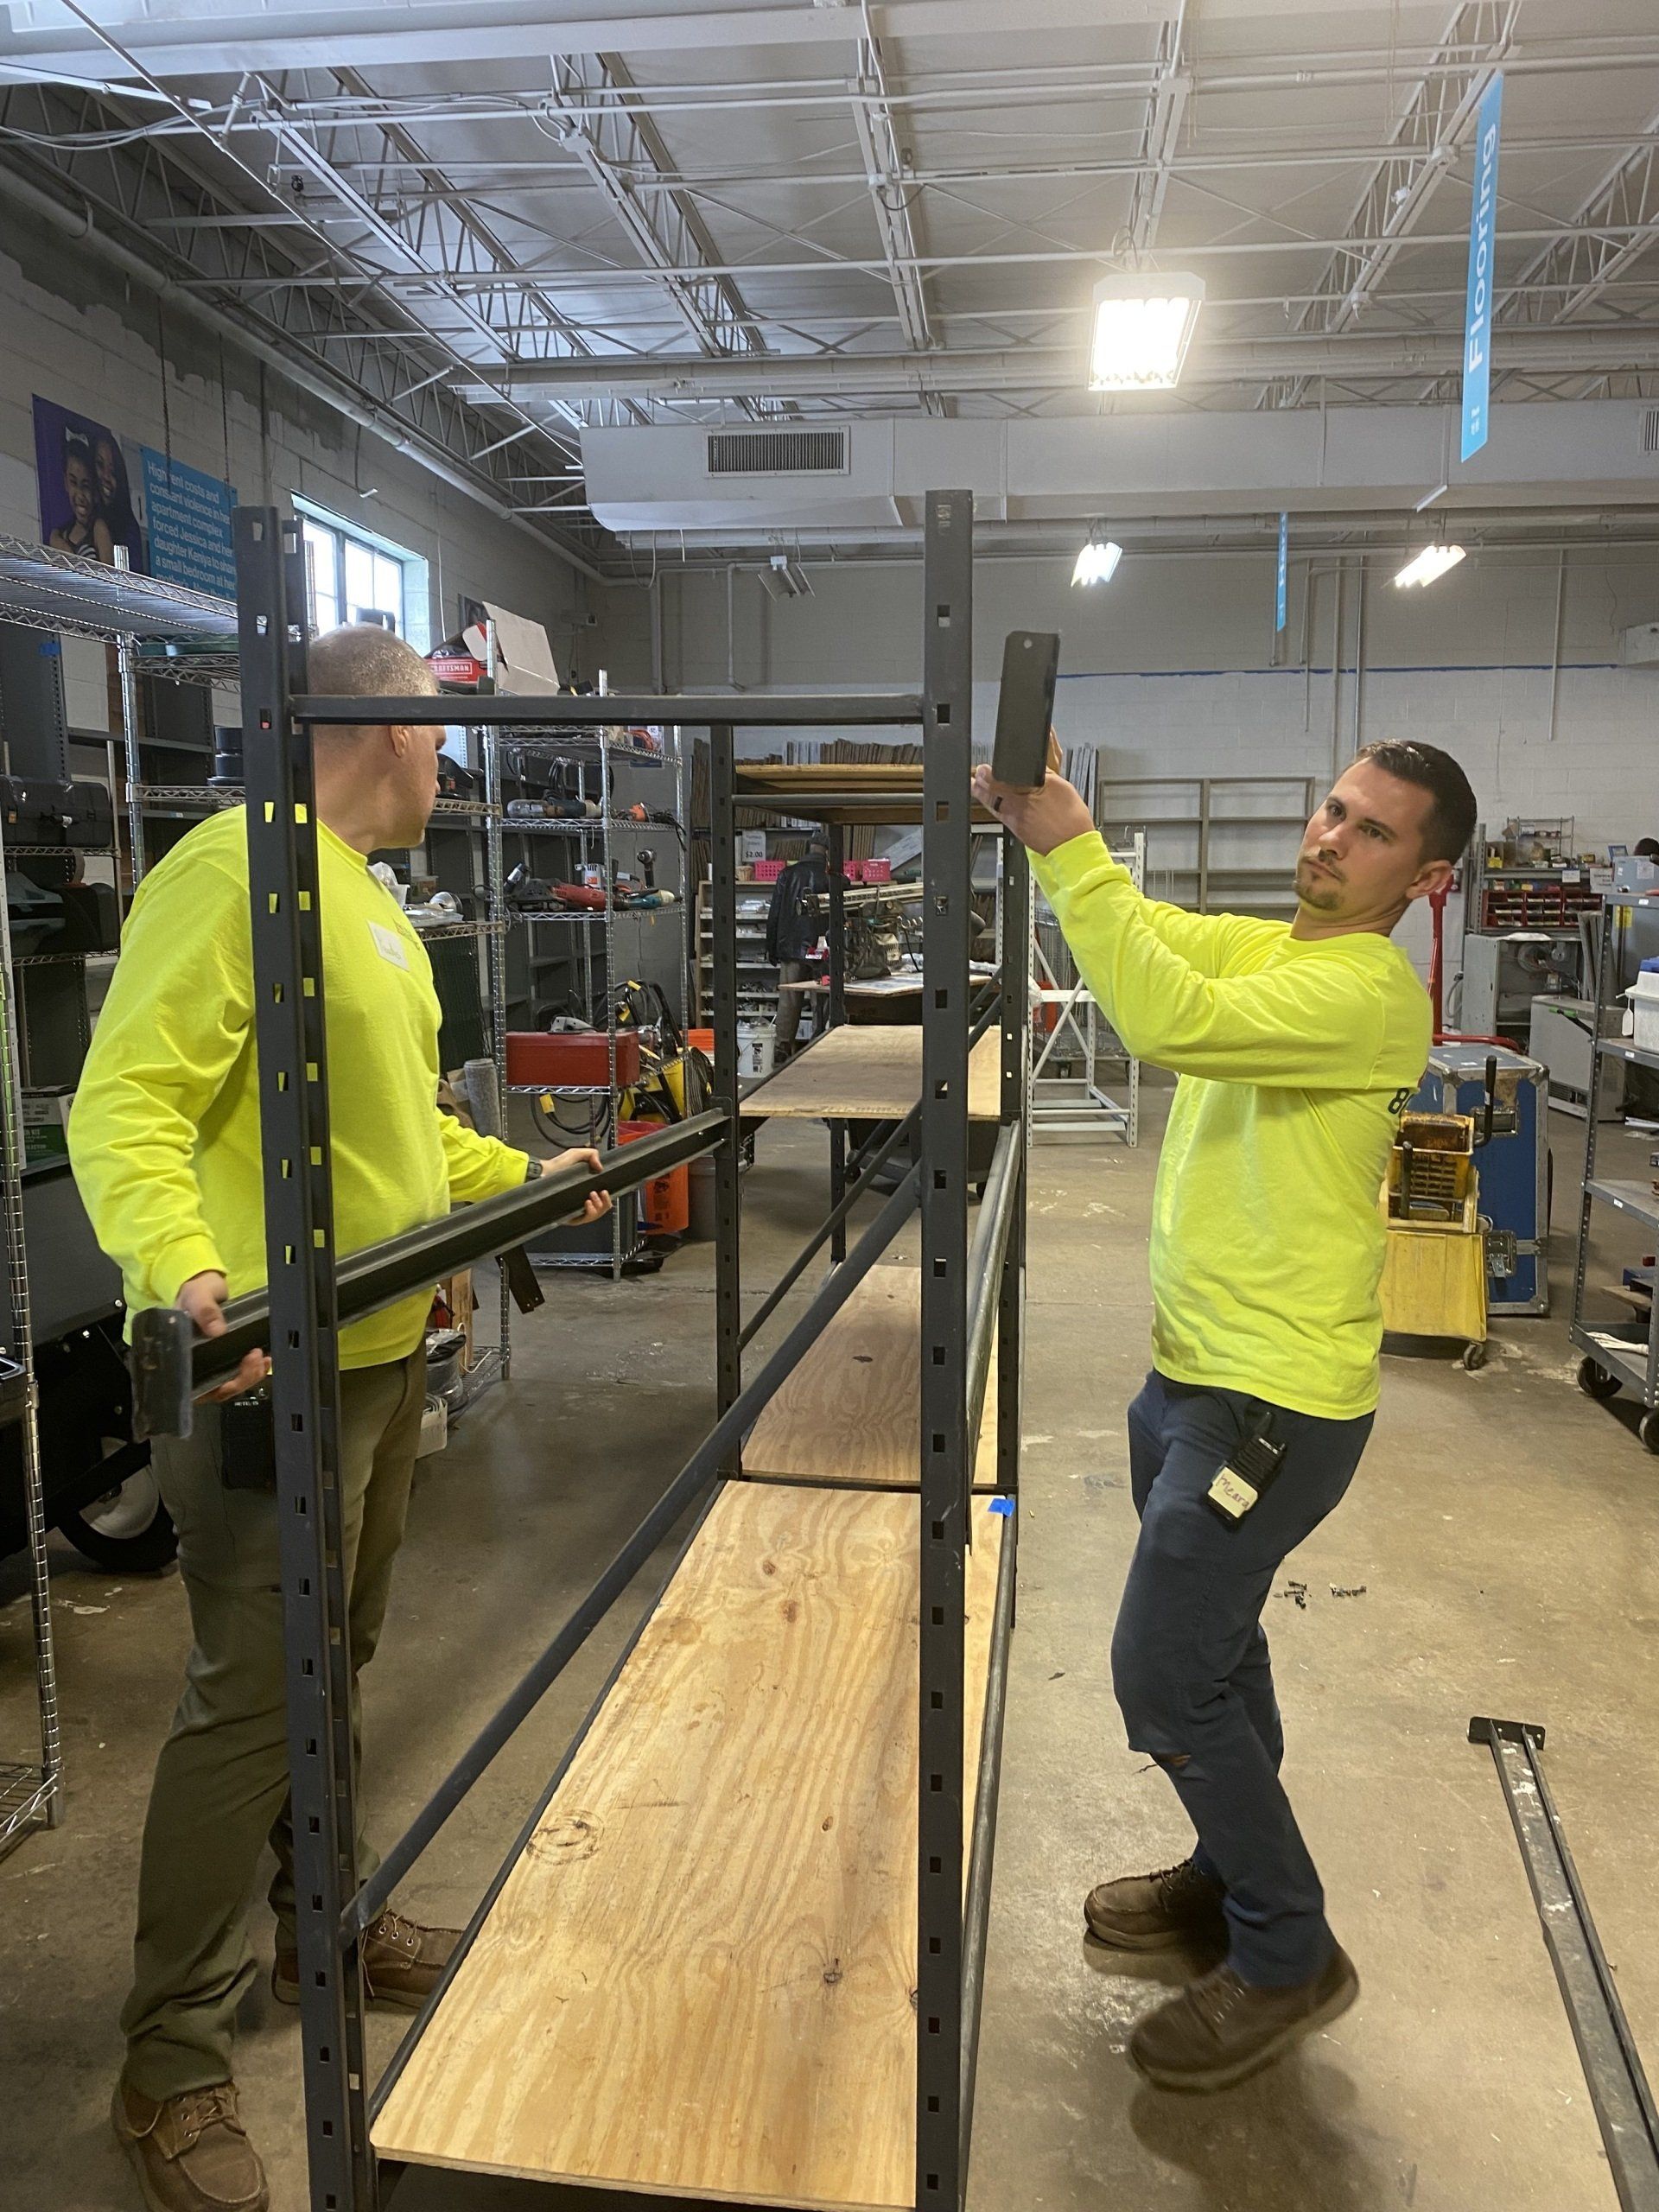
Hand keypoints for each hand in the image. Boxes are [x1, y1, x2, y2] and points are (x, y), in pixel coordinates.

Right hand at [177, 1270, 267, 1402]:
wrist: (205, 1286)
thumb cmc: (193, 1293)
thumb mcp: (197, 1297)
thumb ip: (205, 1311)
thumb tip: (217, 1330)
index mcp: (181, 1358)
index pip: (194, 1389)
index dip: (214, 1390)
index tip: (231, 1380)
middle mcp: (196, 1366)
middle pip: (217, 1390)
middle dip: (239, 1381)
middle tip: (254, 1359)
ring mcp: (212, 1364)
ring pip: (231, 1384)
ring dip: (250, 1376)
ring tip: (262, 1359)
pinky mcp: (227, 1358)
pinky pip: (240, 1373)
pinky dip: (254, 1370)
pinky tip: (264, 1360)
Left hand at [551, 1147, 611, 1224]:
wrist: (543, 1174)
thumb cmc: (557, 1166)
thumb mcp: (576, 1154)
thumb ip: (592, 1154)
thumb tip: (601, 1167)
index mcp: (587, 1189)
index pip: (603, 1199)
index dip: (607, 1197)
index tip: (605, 1190)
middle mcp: (582, 1201)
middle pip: (602, 1209)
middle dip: (605, 1202)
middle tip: (600, 1192)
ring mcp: (576, 1210)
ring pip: (596, 1215)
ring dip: (598, 1206)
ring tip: (592, 1196)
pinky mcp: (569, 1216)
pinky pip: (584, 1220)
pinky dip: (590, 1212)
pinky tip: (588, 1203)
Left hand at [971, 761, 1095, 856]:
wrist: (1072, 845)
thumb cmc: (1070, 818)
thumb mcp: (1060, 786)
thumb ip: (1043, 775)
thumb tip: (1032, 766)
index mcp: (1026, 794)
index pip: (999, 781)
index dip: (987, 775)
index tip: (982, 769)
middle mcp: (1017, 808)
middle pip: (991, 794)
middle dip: (980, 785)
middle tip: (974, 778)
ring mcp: (1015, 821)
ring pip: (994, 806)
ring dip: (983, 796)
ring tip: (975, 788)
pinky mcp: (1017, 831)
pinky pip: (1001, 816)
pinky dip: (995, 808)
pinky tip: (993, 804)